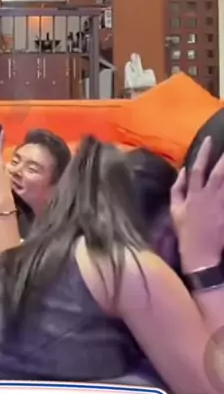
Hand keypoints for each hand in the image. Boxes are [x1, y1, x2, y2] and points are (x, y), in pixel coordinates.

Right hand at [171, 135, 223, 270]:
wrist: (199, 253)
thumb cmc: (186, 232)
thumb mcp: (175, 209)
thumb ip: (177, 188)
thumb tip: (183, 170)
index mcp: (193, 195)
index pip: (198, 169)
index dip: (203, 153)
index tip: (210, 139)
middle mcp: (207, 197)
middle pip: (218, 173)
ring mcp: (220, 206)